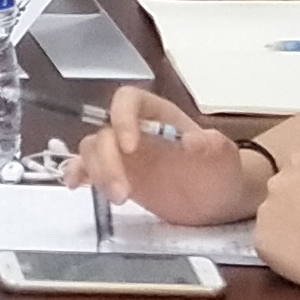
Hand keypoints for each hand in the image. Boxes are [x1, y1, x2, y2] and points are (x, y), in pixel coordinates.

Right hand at [71, 85, 257, 226]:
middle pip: (104, 132)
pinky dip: (77, 174)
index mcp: (157, 114)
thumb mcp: (224, 156)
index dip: (122, 118)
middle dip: (107, 161)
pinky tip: (75, 185)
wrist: (219, 199)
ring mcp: (122, 154)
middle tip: (124, 193)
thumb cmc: (221, 169)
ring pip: (92, 151)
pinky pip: (87, 169)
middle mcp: (134, 129)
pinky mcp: (116, 175)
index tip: (130, 148)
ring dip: (97, 173)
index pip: (127, 100)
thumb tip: (192, 140)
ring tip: (120, 199)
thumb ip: (212, 145)